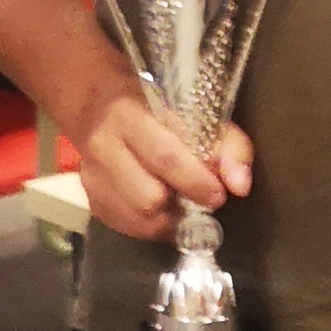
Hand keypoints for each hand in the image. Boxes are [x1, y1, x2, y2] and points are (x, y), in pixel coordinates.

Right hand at [67, 64, 251, 244]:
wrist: (95, 103)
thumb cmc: (152, 107)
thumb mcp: (194, 111)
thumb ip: (226, 144)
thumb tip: (240, 184)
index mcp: (129, 116)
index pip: (165, 157)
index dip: (196, 182)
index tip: (217, 193)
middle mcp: (103, 147)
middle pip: (148, 197)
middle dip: (183, 205)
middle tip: (199, 197)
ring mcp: (91, 176)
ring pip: (138, 219)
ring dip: (167, 218)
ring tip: (179, 202)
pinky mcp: (90, 198)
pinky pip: (127, 227)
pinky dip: (150, 225)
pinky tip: (160, 209)